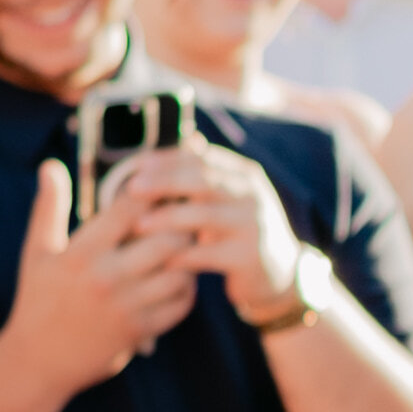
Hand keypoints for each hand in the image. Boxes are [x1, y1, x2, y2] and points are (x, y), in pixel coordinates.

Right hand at [0, 158, 198, 394]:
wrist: (38, 361)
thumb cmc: (37, 299)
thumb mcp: (37, 251)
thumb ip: (48, 207)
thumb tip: (51, 165)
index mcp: (81, 253)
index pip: (130, 209)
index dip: (152, 191)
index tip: (163, 184)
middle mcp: (107, 278)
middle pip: (166, 239)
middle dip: (179, 224)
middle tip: (186, 214)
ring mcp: (127, 307)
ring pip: (180, 271)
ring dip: (187, 256)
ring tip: (186, 244)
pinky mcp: (141, 331)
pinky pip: (181, 304)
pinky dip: (187, 288)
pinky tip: (180, 277)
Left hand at [101, 138, 308, 331]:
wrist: (281, 274)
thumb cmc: (243, 231)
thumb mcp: (232, 197)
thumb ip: (209, 173)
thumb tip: (187, 138)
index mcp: (245, 175)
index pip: (201, 157)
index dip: (167, 160)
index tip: (136, 165)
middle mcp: (252, 196)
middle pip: (202, 180)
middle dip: (163, 182)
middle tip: (131, 189)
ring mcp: (253, 226)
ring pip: (203, 215)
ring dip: (166, 219)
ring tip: (138, 225)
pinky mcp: (249, 257)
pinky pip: (207, 254)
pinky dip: (181, 255)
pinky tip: (160, 259)